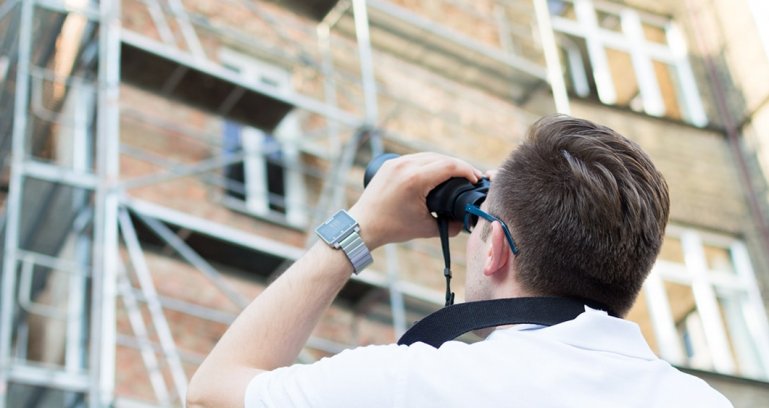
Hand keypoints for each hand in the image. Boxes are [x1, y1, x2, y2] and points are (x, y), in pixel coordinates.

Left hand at [349, 153, 481, 248]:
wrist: (363, 225)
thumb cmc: (392, 228)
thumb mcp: (425, 228)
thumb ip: (449, 226)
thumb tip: (465, 222)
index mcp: (415, 179)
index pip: (449, 166)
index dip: (467, 171)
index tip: (476, 179)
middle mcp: (405, 165)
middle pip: (441, 158)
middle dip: (458, 166)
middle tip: (470, 177)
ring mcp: (396, 162)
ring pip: (428, 155)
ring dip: (444, 162)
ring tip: (456, 174)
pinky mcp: (390, 164)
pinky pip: (415, 158)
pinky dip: (429, 163)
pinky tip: (436, 171)